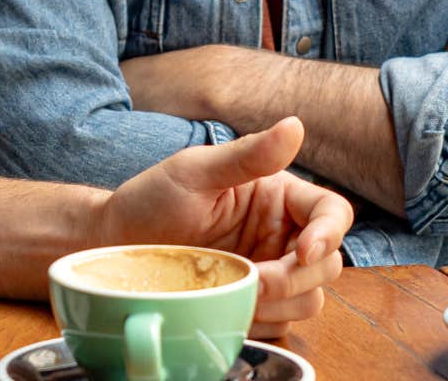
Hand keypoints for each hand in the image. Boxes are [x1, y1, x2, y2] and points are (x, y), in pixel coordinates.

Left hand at [97, 118, 349, 337]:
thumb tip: (294, 125)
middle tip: (254, 280)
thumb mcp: (195, 172)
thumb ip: (247, 155)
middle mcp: (280, 233)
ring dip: (281, 303)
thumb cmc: (152, 199)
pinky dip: (263, 321)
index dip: (329, 233)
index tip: (303, 251)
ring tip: (236, 293)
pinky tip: (230, 308)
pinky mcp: (253, 303)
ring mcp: (268, 271)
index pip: (332, 212)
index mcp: (277, 196)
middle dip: (297, 277)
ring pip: (310, 298)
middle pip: (328, 263)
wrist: (115, 244)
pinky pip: (280, 322)